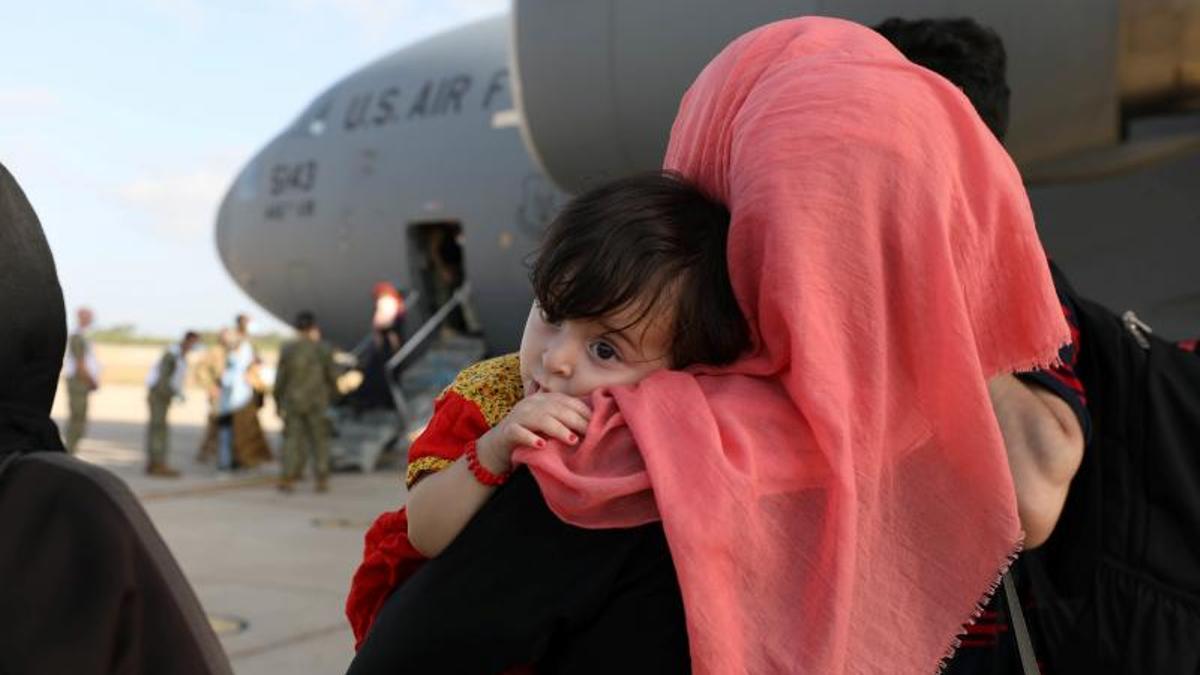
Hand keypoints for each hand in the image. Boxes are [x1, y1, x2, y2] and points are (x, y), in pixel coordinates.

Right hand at [475, 393, 590, 473]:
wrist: (499, 445)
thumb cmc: (531, 434)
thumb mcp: (549, 423)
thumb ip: (565, 419)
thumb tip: (593, 424)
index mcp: (544, 399)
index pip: (567, 401)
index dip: (583, 411)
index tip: (597, 424)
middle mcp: (531, 404)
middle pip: (556, 408)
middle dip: (575, 421)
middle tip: (589, 434)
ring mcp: (518, 416)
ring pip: (540, 419)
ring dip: (558, 429)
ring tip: (572, 440)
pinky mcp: (508, 431)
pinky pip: (519, 432)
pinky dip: (530, 438)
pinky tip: (541, 445)